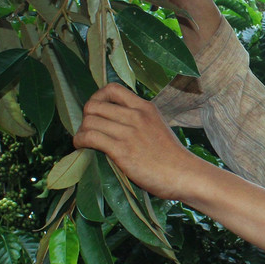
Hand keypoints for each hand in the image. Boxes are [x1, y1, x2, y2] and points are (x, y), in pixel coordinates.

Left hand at [72, 82, 208, 201]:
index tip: (95, 111)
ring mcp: (128, 132)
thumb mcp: (157, 126)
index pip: (111, 89)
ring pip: (89, 121)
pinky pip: (90, 137)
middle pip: (94, 105)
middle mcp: (135, 115)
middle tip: (88, 130)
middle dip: (85, 117)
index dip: (96, 98)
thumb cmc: (171, 156)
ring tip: (83, 142)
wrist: (184, 174)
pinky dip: (80, 141)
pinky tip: (82, 148)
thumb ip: (139, 120)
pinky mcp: (122, 151)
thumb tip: (115, 122)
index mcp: (145, 107)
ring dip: (81, 132)